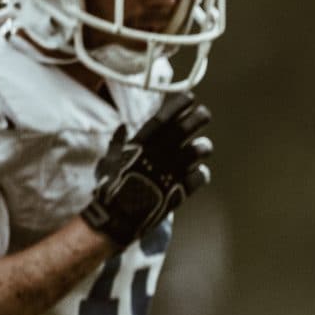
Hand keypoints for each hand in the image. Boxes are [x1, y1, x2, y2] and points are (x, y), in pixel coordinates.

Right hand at [82, 93, 213, 245]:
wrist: (117, 217)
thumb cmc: (110, 188)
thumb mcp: (109, 161)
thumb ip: (119, 143)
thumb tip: (122, 128)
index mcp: (141, 145)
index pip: (163, 118)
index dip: (178, 106)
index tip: (190, 97)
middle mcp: (158, 154)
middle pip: (184, 130)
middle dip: (197, 118)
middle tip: (204, 113)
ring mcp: (170, 172)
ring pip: (196, 152)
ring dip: (202, 147)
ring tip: (203, 147)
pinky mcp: (180, 191)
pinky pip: (199, 177)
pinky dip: (201, 174)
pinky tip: (199, 173)